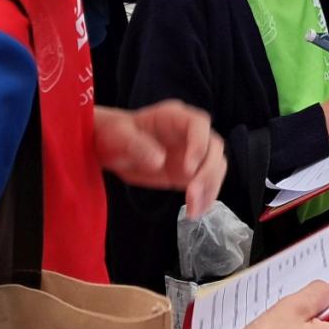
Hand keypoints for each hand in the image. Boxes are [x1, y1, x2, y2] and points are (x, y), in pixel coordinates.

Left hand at [92, 101, 224, 218]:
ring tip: (193, 211)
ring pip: (216, 165)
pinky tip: (195, 211)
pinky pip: (207, 182)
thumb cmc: (114, 135)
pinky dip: (205, 197)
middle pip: (214, 147)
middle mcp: (189, 133)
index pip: (199, 124)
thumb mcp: (120, 137)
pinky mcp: (189, 171)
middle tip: (191, 194)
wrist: (112, 148)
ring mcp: (192, 152)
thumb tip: (159, 161)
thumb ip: (138, 146)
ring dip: (209, 188)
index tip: (187, 169)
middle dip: (207, 172)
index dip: (199, 145)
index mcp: (175, 116)